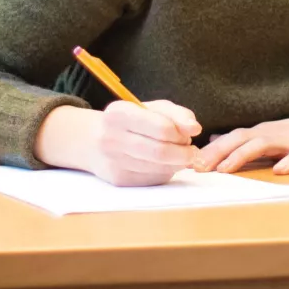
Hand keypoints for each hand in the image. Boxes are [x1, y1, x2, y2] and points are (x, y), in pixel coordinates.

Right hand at [36, 99, 201, 186]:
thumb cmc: (131, 121)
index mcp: (119, 113)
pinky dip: (166, 172)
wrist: (93, 141)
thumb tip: (195, 129)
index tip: (190, 134)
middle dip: (184, 153)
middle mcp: (111, 138)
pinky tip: (164, 164)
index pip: (161, 128)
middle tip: (193, 151)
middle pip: (160, 152)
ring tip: (179, 154)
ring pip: (158, 168)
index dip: (182, 134)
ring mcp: (113, 162)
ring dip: (177, 163)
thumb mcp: (153, 108)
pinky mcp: (118, 180)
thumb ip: (178, 114)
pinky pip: (153, 179)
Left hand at [193, 98, 288, 175]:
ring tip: (224, 170)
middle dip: (216, 154)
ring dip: (241, 156)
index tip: (186, 163)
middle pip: (239, 140)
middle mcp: (273, 133)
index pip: (230, 139)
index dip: (209, 151)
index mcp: (263, 133)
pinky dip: (288, 162)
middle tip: (195, 167)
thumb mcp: (276, 135)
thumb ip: (248, 142)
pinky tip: (280, 171)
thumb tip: (216, 143)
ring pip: (262, 145)